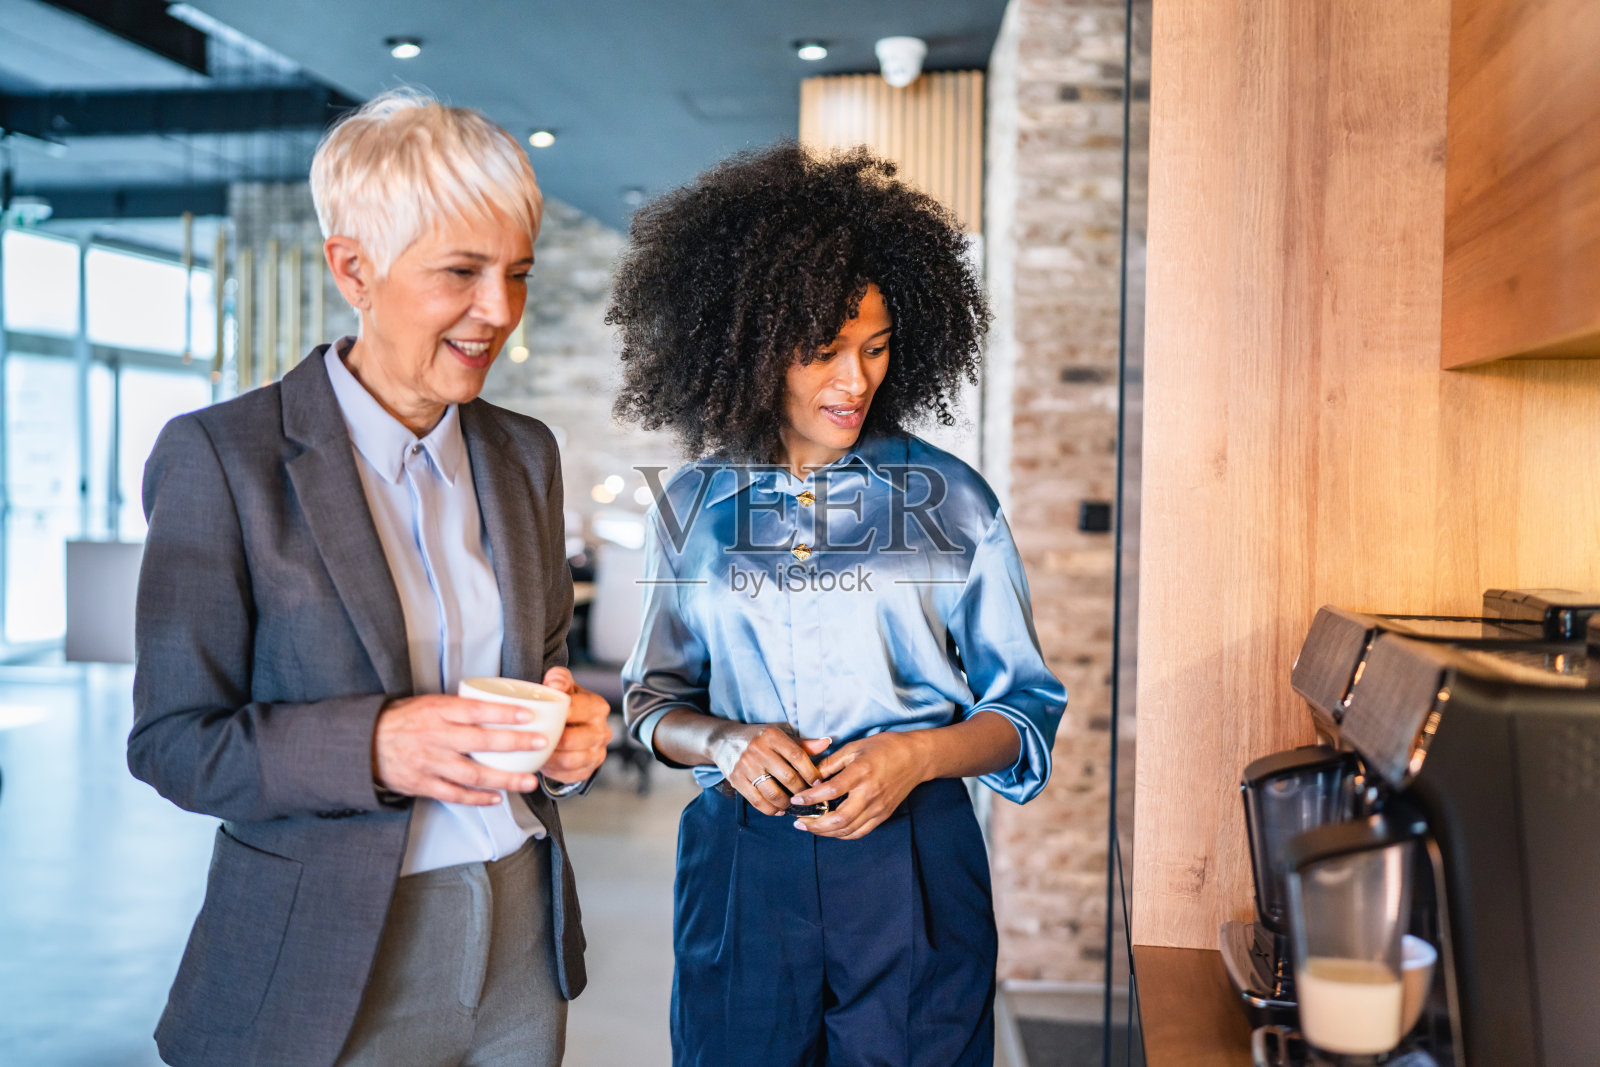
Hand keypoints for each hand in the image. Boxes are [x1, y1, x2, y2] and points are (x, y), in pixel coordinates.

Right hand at [373, 694, 549, 804]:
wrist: (364, 745)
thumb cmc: (403, 721)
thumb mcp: (428, 703)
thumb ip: (459, 707)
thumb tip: (498, 706)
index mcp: (437, 711)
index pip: (476, 710)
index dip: (504, 713)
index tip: (529, 714)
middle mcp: (435, 737)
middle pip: (481, 742)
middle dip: (515, 744)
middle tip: (541, 744)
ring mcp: (430, 763)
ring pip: (473, 774)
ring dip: (504, 779)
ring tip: (528, 781)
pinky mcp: (423, 784)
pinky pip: (455, 794)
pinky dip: (477, 798)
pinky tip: (496, 798)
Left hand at [537, 666, 612, 784]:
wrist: (573, 726)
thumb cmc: (567, 704)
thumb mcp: (563, 687)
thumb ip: (558, 679)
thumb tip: (554, 684)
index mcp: (598, 707)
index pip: (579, 710)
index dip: (558, 714)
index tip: (539, 715)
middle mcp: (602, 731)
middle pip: (574, 739)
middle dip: (550, 739)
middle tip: (530, 737)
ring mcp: (598, 753)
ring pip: (570, 760)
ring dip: (549, 757)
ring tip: (534, 750)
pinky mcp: (588, 770)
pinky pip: (568, 775)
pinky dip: (552, 770)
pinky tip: (542, 761)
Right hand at [710, 723, 830, 816]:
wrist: (723, 740)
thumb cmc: (758, 738)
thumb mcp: (778, 735)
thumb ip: (802, 744)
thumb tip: (827, 743)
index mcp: (772, 736)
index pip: (798, 757)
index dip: (811, 773)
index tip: (819, 783)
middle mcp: (758, 750)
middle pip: (788, 777)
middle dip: (802, 791)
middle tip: (809, 798)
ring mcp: (745, 766)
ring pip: (773, 793)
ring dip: (788, 804)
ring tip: (794, 805)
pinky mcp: (736, 780)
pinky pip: (757, 801)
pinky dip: (771, 810)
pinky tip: (779, 810)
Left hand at [789, 731, 929, 838]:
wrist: (916, 758)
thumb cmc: (885, 748)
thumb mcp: (855, 747)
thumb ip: (831, 762)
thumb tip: (810, 776)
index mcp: (861, 773)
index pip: (831, 791)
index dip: (810, 798)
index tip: (795, 800)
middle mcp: (870, 794)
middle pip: (839, 819)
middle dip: (815, 824)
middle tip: (798, 822)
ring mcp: (878, 808)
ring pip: (848, 830)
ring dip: (825, 832)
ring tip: (810, 827)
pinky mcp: (883, 815)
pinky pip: (859, 832)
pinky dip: (842, 834)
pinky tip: (830, 830)